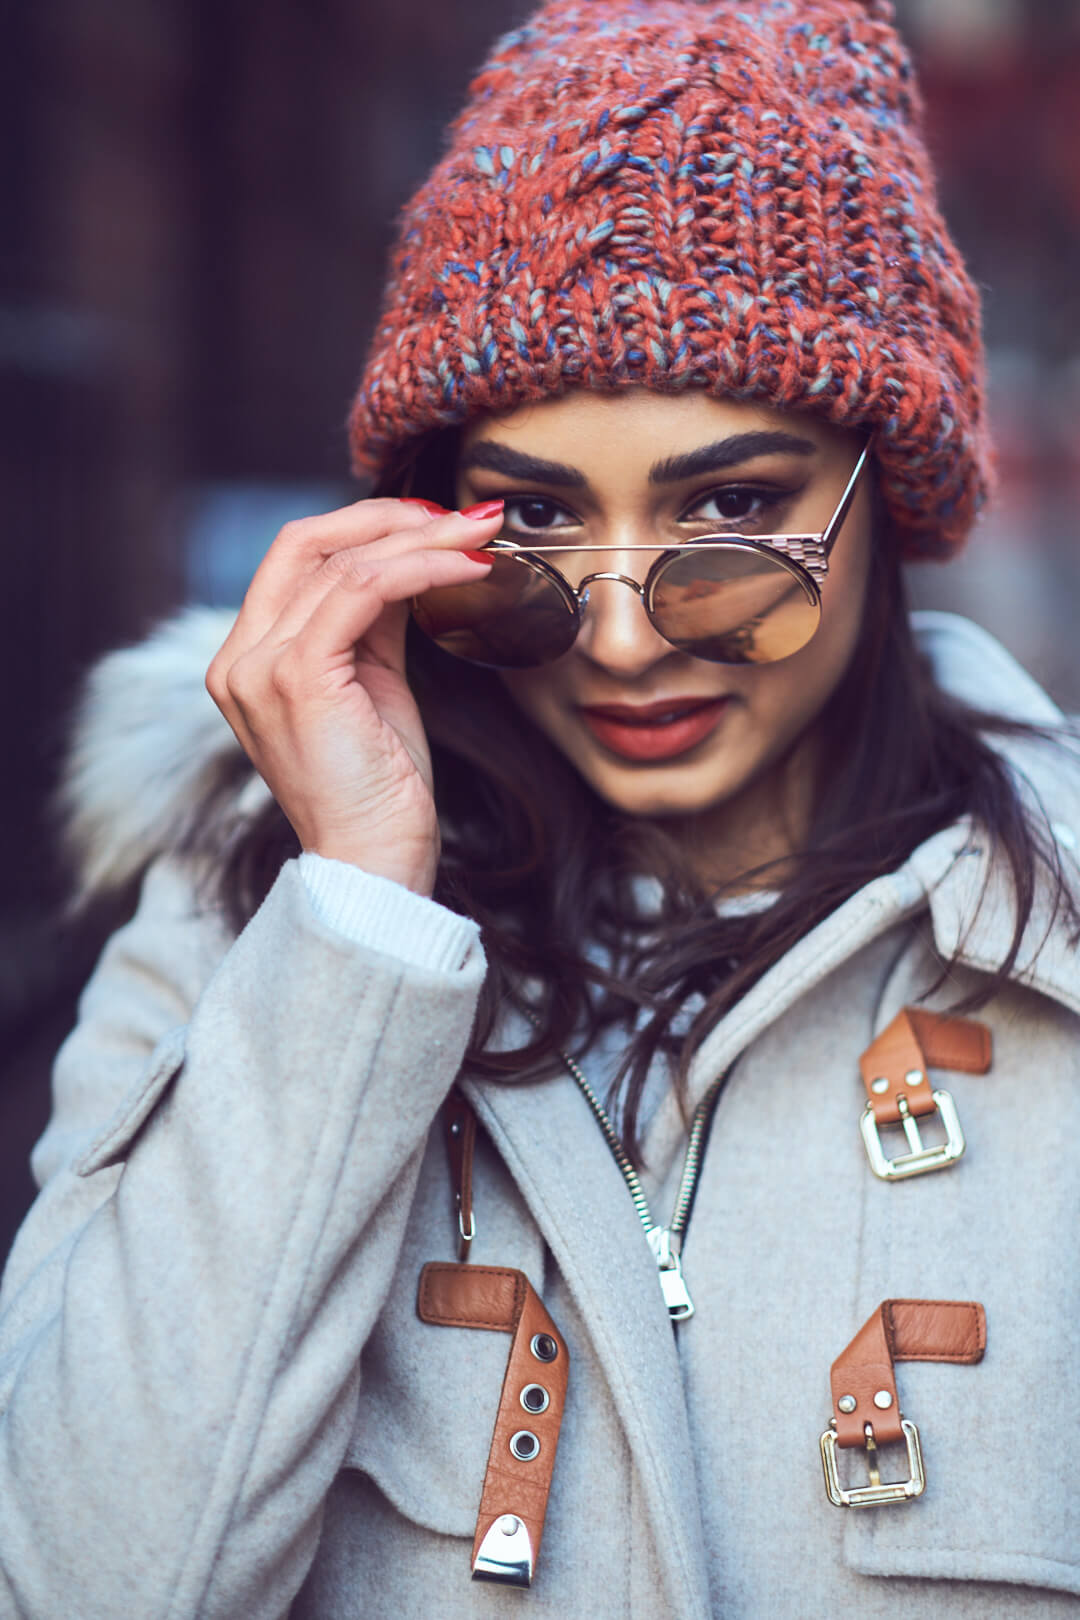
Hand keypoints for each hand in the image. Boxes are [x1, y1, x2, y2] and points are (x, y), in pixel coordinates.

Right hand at [205, 497, 500, 895]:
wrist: (374, 863)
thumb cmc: (379, 788)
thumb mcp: (371, 685)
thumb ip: (370, 622)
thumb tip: (406, 560)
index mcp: (246, 659)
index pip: (295, 557)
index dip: (364, 526)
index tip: (432, 521)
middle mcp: (238, 659)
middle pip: (306, 542)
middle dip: (390, 518)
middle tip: (463, 518)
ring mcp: (259, 667)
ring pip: (341, 562)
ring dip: (421, 540)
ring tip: (479, 539)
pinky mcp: (296, 679)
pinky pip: (361, 591)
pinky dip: (420, 569)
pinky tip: (466, 570)